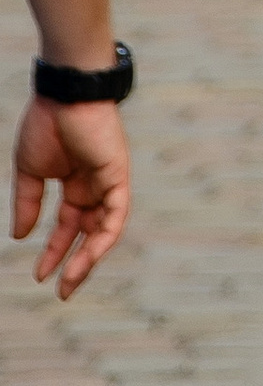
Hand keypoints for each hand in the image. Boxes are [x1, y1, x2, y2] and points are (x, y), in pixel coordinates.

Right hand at [13, 97, 128, 298]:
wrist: (64, 94)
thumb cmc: (47, 123)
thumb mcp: (30, 172)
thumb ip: (27, 204)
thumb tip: (20, 237)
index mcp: (75, 183)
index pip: (69, 226)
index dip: (55, 251)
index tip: (40, 275)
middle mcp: (95, 185)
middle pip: (89, 232)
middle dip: (76, 263)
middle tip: (62, 291)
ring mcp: (108, 181)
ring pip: (105, 229)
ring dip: (88, 258)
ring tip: (69, 282)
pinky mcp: (118, 176)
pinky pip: (116, 215)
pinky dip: (103, 238)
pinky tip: (87, 257)